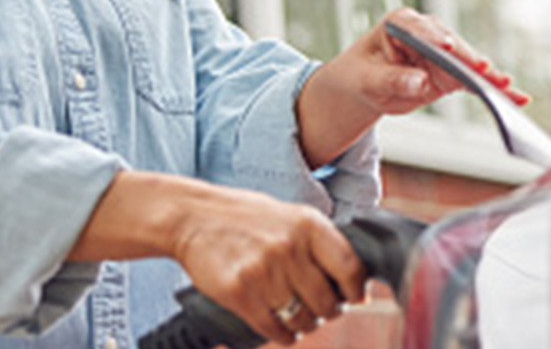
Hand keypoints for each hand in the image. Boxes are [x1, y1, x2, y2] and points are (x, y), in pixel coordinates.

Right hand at [71, 171, 364, 346]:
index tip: (355, 298)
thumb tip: (352, 280)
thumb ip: (319, 243)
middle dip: (329, 311)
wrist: (194, 217)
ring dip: (305, 325)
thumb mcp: (291, 216)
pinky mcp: (240, 293)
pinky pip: (272, 328)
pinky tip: (284, 330)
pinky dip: (283, 335)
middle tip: (324, 311)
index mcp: (309, 225)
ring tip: (302, 320)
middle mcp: (289, 247)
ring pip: (301, 318)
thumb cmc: (247, 217)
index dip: (356, 290)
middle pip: (327, 300)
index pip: (349, 268)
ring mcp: (264, 272)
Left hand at [296, 9, 530, 166]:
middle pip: (452, 46)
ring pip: (468, 64)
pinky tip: (514, 97)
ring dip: (489, 77)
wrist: (362, 87)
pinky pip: (473, 81)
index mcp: (401, 24)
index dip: (434, 37)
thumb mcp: (367, 80)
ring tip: (508, 89)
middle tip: (485, 73)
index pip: (420, 29)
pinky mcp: (450, 72)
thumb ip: (392, 80)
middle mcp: (427, 33)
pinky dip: (491, 89)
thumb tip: (419, 81)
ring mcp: (442, 52)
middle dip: (469, 60)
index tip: (445, 46)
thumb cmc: (359, 76)